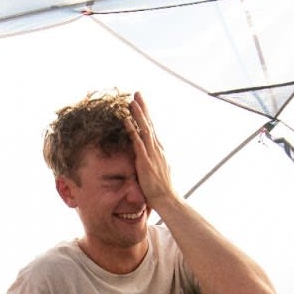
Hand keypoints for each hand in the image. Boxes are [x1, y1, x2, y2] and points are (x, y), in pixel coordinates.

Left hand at [125, 91, 177, 207]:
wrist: (167, 199)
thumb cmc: (162, 189)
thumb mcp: (159, 171)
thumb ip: (154, 162)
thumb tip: (152, 158)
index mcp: (159, 150)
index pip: (152, 129)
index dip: (146, 115)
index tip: (141, 104)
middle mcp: (157, 149)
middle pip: (149, 124)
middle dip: (143, 108)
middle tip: (137, 94)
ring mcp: (152, 154)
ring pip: (144, 129)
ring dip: (138, 114)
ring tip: (131, 101)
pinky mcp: (145, 161)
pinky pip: (137, 142)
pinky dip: (131, 130)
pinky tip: (126, 121)